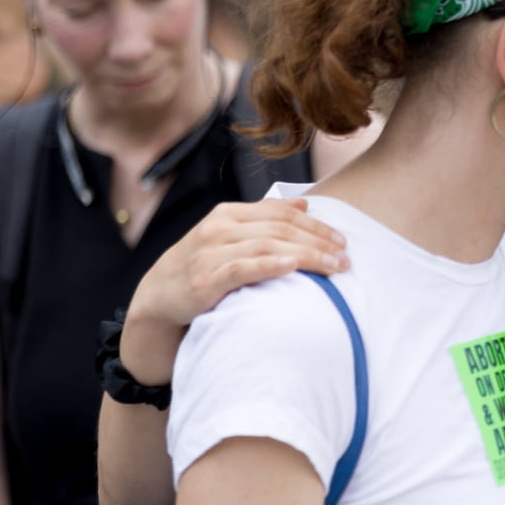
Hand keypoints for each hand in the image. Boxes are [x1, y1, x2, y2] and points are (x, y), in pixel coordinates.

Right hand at [120, 197, 349, 383]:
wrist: (158, 299)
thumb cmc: (202, 268)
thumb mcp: (231, 237)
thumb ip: (266, 220)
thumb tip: (305, 205)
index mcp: (229, 214)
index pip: (281, 213)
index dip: (316, 225)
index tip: (342, 240)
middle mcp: (219, 228)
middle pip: (280, 229)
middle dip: (318, 243)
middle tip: (346, 258)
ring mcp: (210, 252)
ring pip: (268, 247)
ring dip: (306, 256)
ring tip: (334, 267)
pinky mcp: (205, 279)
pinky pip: (242, 268)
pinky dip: (269, 265)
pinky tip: (292, 267)